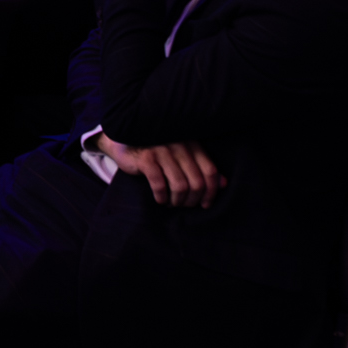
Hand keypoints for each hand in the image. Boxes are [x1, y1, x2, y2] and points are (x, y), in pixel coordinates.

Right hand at [99, 134, 226, 206]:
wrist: (123, 141)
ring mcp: (162, 150)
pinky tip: (159, 198)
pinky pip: (160, 185)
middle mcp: (179, 144)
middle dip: (192, 201)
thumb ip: (202, 167)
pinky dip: (162, 197)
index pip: (210, 171)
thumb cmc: (157, 151)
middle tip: (184, 205)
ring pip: (180, 186)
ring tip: (171, 203)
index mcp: (192, 143)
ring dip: (177, 201)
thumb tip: (224, 184)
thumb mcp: (182, 156)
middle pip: (196, 182)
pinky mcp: (146, 158)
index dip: (211, 191)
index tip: (205, 204)